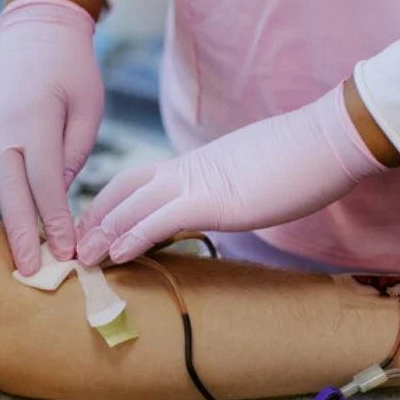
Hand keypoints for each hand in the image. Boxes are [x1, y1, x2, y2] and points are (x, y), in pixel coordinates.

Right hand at [0, 0, 103, 274]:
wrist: (35, 29)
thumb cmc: (71, 69)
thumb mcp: (88, 107)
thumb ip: (73, 152)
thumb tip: (56, 193)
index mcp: (39, 125)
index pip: (47, 184)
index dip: (56, 221)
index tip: (65, 252)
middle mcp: (4, 130)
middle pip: (11, 191)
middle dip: (20, 233)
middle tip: (25, 269)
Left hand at [76, 83, 386, 265]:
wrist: (325, 141)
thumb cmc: (292, 160)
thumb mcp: (242, 176)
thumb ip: (217, 188)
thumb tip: (210, 204)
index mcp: (190, 165)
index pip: (134, 180)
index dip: (107, 203)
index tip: (90, 226)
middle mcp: (184, 171)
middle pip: (122, 190)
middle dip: (94, 219)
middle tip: (73, 245)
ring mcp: (196, 183)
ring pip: (133, 205)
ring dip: (103, 233)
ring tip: (82, 258)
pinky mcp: (213, 200)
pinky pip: (162, 218)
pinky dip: (134, 236)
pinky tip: (116, 255)